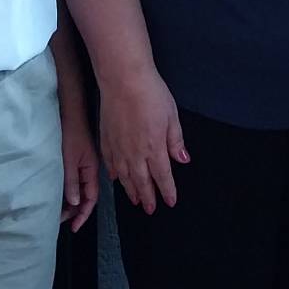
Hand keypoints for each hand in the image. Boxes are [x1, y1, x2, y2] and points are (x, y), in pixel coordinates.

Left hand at [59, 92, 100, 231]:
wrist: (69, 111)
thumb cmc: (69, 133)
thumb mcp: (68, 160)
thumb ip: (71, 182)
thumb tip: (74, 202)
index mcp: (91, 170)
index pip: (90, 199)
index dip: (82, 214)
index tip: (74, 227)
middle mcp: (89, 169)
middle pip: (85, 196)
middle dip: (74, 210)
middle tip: (59, 221)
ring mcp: (83, 164)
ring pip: (78, 189)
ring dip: (70, 201)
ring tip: (57, 212)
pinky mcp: (76, 159)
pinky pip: (74, 180)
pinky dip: (67, 190)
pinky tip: (58, 194)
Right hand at [99, 66, 188, 214]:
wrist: (123, 79)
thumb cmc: (151, 94)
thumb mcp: (172, 116)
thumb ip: (175, 141)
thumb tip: (182, 160)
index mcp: (154, 148)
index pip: (162, 176)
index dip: (167, 191)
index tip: (170, 202)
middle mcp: (135, 153)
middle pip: (142, 182)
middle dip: (148, 197)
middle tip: (150, 209)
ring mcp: (118, 148)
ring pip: (125, 177)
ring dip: (131, 190)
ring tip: (136, 200)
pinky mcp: (106, 139)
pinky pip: (110, 164)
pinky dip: (115, 174)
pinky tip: (116, 179)